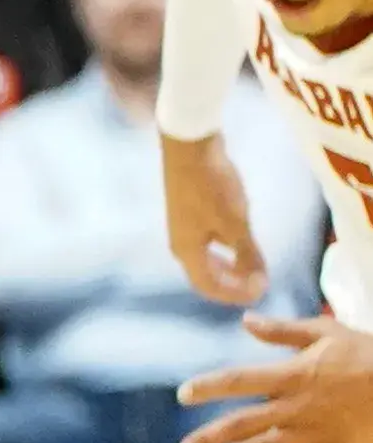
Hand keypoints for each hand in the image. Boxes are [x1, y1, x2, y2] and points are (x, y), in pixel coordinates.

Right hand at [166, 133, 270, 306]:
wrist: (189, 149)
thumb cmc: (212, 188)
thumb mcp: (236, 224)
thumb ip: (248, 254)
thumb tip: (258, 279)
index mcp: (187, 252)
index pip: (209, 287)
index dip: (235, 294)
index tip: (262, 290)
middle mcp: (180, 246)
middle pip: (204, 276)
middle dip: (232, 284)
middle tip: (259, 282)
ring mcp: (181, 229)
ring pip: (205, 259)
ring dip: (228, 267)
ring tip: (251, 266)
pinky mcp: (187, 214)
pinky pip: (205, 244)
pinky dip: (223, 251)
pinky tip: (238, 242)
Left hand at [181, 316, 372, 442]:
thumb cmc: (369, 354)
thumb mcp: (328, 332)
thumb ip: (283, 331)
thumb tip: (246, 320)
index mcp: (294, 375)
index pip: (240, 380)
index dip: (209, 387)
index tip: (183, 395)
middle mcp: (298, 406)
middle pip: (244, 423)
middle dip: (210, 438)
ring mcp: (315, 432)